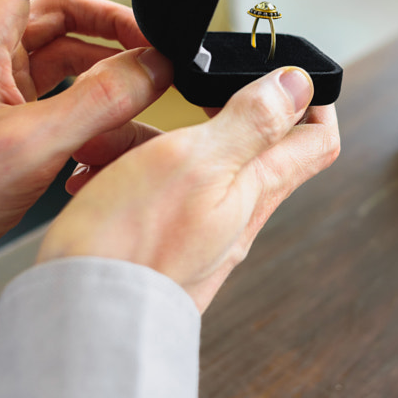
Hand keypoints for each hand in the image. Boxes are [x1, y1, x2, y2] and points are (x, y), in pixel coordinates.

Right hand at [38, 67, 340, 312]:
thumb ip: (250, 122)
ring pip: (186, 164)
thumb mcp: (198, 161)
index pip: (315, 141)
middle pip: (242, 143)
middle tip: (173, 94)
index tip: (284, 75)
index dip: (312, 101)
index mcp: (257, 189)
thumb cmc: (135, 246)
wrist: (82, 322)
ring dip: (147, 140)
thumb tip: (300, 86)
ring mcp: (199, 233)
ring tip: (104, 142)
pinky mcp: (161, 247)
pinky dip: (126, 173)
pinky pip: (154, 194)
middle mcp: (237, 214)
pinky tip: (91, 175)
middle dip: (203, 109)